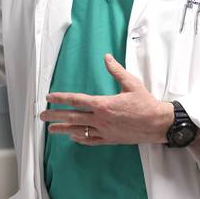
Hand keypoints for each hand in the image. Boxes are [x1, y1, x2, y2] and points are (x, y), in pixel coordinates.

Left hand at [41, 54, 173, 145]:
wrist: (156, 123)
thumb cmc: (145, 103)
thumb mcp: (131, 83)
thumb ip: (116, 71)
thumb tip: (107, 58)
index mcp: (103, 104)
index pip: (77, 100)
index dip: (61, 98)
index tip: (50, 97)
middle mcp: (101, 119)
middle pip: (72, 117)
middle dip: (55, 116)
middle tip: (42, 115)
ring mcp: (104, 131)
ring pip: (79, 130)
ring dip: (63, 129)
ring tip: (51, 130)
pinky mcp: (110, 139)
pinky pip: (91, 140)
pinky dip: (80, 139)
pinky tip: (73, 137)